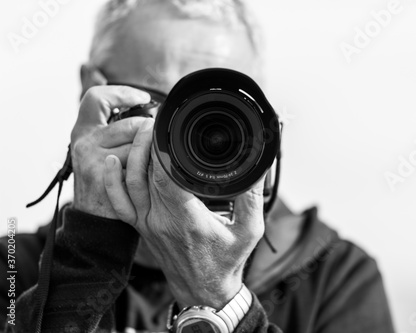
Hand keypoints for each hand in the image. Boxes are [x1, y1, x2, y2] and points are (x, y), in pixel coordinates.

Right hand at [71, 86, 149, 218]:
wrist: (94, 217)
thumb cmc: (102, 180)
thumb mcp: (97, 149)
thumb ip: (112, 129)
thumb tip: (142, 108)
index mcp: (82, 131)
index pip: (97, 98)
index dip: (121, 93)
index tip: (142, 98)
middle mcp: (84, 142)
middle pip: (129, 124)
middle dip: (147, 131)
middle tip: (153, 139)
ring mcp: (94, 160)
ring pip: (136, 144)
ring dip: (148, 153)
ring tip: (147, 162)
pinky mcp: (106, 177)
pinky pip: (138, 164)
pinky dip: (147, 168)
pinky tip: (145, 175)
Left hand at [103, 122, 264, 308]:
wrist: (204, 292)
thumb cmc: (227, 262)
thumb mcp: (250, 230)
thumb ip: (252, 196)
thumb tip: (257, 166)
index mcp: (187, 219)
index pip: (166, 174)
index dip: (162, 147)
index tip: (167, 125)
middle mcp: (161, 220)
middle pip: (145, 172)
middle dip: (148, 142)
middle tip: (156, 120)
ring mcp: (147, 224)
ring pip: (129, 182)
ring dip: (133, 154)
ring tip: (141, 130)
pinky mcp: (141, 228)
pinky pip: (119, 202)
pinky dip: (112, 181)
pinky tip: (112, 161)